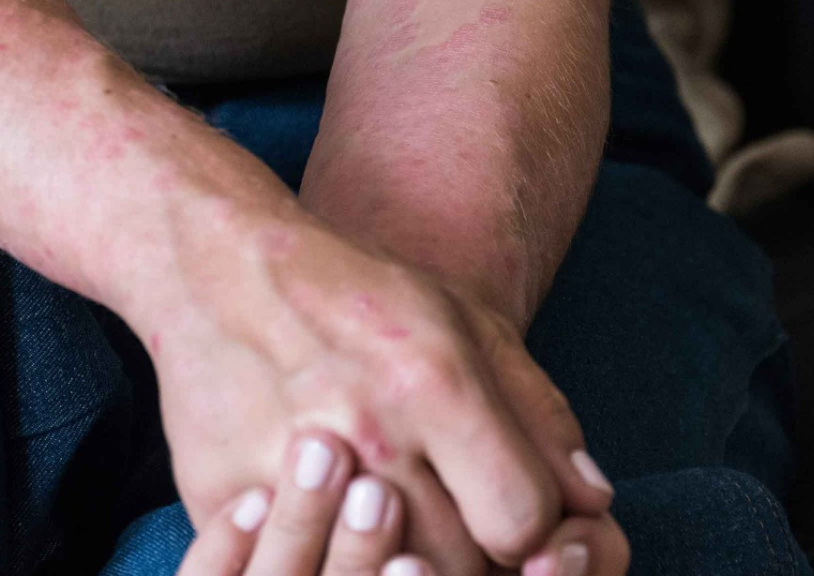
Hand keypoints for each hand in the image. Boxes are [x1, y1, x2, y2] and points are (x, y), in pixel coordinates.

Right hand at [138, 207, 613, 573]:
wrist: (220, 268)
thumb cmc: (353, 292)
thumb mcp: (463, 321)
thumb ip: (538, 410)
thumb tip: (592, 500)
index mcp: (435, 385)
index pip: (523, 522)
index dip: (530, 528)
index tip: (508, 508)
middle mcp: (365, 435)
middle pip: (457, 566)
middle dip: (473, 553)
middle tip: (454, 518)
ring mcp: (287, 473)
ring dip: (402, 563)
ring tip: (398, 523)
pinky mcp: (224, 497)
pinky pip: (291, 566)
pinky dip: (321, 554)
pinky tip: (329, 524)